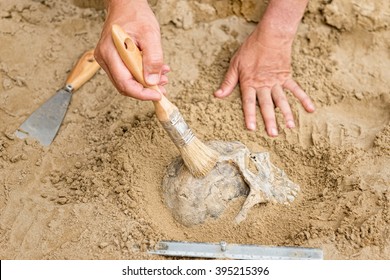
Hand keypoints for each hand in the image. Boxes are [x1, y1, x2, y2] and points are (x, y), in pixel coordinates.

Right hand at [94, 0, 168, 100]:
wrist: (127, 5)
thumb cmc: (136, 15)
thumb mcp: (150, 35)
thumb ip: (153, 58)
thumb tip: (152, 82)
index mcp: (110, 53)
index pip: (124, 83)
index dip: (142, 93)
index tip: (157, 95)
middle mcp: (105, 59)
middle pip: (125, 85)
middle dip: (145, 89)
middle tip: (163, 87)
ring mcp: (108, 60)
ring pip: (127, 81)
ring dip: (146, 83)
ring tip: (162, 76)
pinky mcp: (113, 60)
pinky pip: (128, 74)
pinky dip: (143, 75)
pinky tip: (155, 71)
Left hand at [215, 0, 313, 136]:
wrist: (271, 35)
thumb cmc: (251, 49)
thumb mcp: (235, 64)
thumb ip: (228, 81)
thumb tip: (217, 95)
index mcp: (250, 83)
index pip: (249, 102)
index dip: (250, 116)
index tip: (252, 128)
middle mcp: (264, 85)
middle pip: (267, 105)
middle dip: (270, 120)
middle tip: (273, 134)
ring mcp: (277, 82)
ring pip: (282, 100)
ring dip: (287, 114)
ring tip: (290, 127)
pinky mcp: (286, 76)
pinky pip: (296, 89)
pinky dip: (304, 99)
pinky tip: (310, 109)